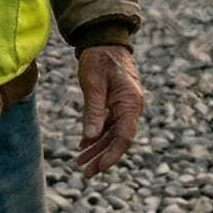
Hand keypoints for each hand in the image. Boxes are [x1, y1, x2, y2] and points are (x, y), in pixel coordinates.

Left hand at [74, 45, 144, 177]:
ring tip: (80, 162)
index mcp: (130, 102)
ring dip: (98, 148)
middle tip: (85, 173)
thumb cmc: (98, 59)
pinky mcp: (117, 103)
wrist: (104, 39)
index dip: (112, 155)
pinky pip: (109, 125)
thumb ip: (93, 110)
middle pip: (119, 139)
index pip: (124, 137)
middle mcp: (132, 107)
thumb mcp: (93, 83)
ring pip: (113, 134)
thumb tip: (90, 137)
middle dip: (102, 157)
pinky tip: (84, 145)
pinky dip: (97, 135)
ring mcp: (125, 105)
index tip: (98, 168)